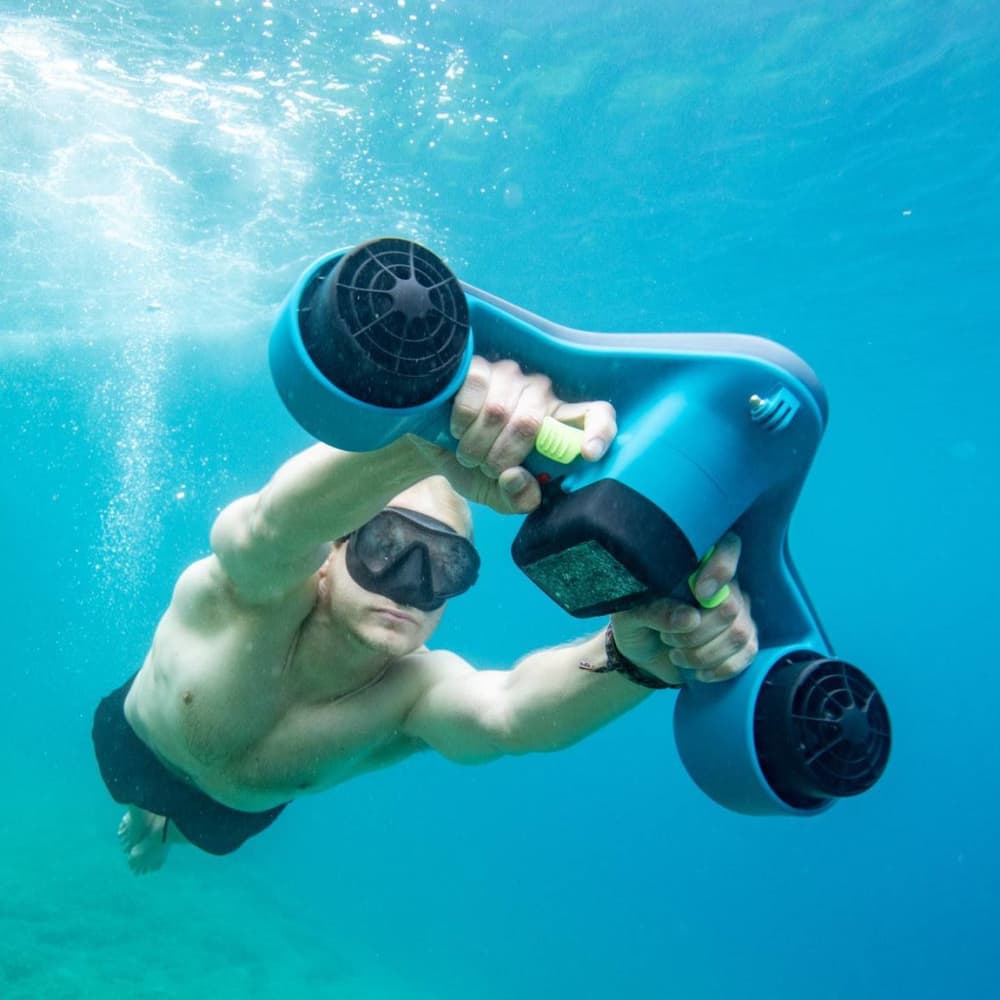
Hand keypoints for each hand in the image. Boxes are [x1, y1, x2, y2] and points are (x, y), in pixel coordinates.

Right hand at [434, 356, 616, 513]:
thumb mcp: (496, 494)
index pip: (596, 415)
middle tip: (485, 466)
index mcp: (556, 424)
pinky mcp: (479, 367)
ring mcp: (510, 376)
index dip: (598, 431)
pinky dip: (460, 421)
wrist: (430, 448)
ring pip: (498, 411)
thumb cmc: (471, 467)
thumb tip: (518, 480)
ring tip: (467, 451)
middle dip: (499, 457)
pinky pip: (474, 393)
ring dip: (474, 443)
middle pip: (530, 423)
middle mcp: (539, 394)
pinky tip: (454, 427)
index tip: (588, 453)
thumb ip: (517, 499)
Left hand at [610, 534, 757, 684]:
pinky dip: (720, 668)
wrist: (643, 657)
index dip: (720, 567)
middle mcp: (725, 587)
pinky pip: (747, 654)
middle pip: (730, 605)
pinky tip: (699, 672)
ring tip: (677, 655)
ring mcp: (739, 615)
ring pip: (738, 634)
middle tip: (668, 639)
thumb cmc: (636, 625)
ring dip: (703, 653)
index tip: (699, 592)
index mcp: (696, 568)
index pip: (728, 548)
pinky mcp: (744, 642)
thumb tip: (690, 618)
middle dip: (696, 632)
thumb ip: (654, 611)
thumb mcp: (631, 616)